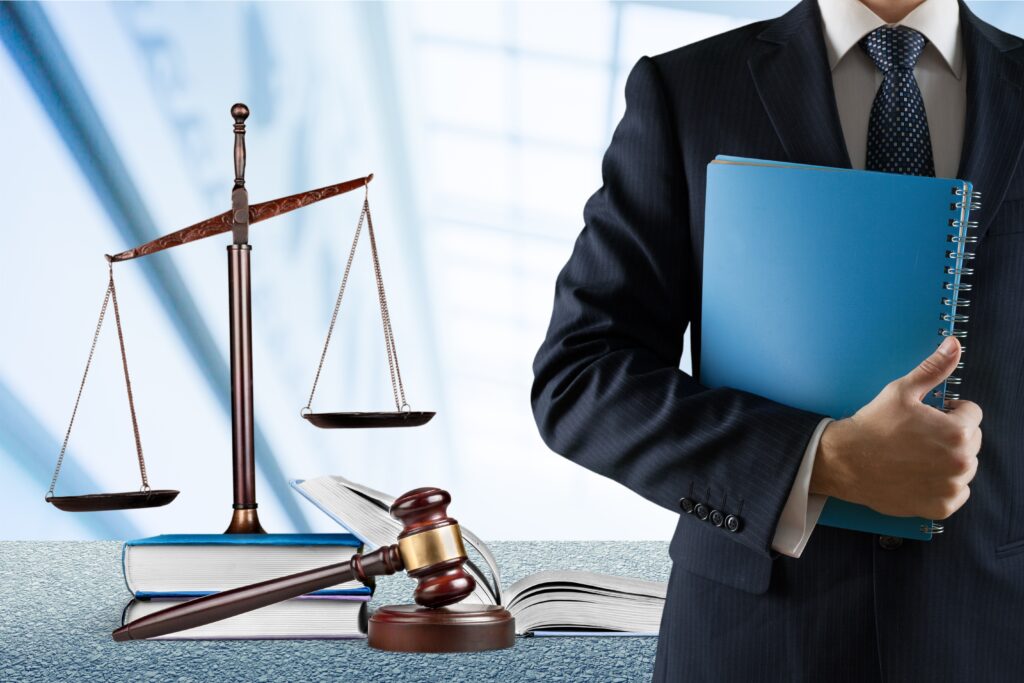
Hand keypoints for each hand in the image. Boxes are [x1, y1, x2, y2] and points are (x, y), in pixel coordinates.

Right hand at [809, 336, 981, 519]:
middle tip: (918, 436)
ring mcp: (951, 487)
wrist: (845, 462)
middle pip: (971, 442)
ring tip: (916, 456)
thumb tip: (954, 345)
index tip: (928, 417)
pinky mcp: (941, 506)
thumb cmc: (872, 427)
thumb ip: (934, 369)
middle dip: (951, 436)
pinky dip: (941, 486)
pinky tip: (917, 475)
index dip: (949, 411)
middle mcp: (960, 462)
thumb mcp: (902, 391)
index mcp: (957, 431)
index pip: (972, 415)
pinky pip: (956, 493)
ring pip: (964, 468)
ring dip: (947, 461)